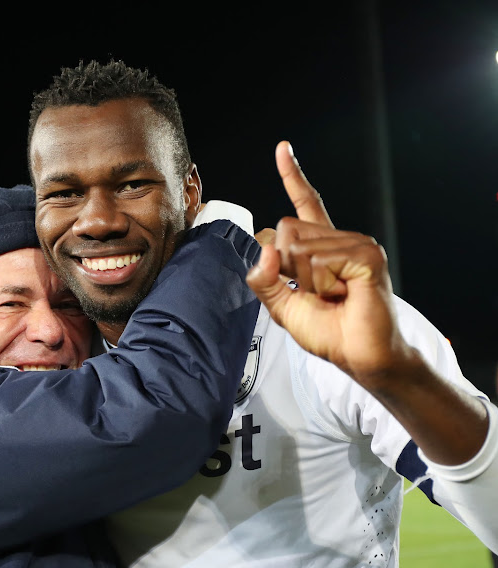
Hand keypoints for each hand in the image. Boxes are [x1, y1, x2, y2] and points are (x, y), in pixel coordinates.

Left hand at [247, 141, 408, 383]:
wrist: (358, 356)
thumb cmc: (328, 331)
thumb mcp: (282, 307)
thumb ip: (264, 280)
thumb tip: (263, 250)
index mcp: (322, 246)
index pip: (305, 204)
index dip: (293, 176)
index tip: (282, 148)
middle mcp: (340, 238)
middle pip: (284, 230)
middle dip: (286, 268)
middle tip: (314, 292)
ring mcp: (356, 243)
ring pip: (298, 248)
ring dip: (305, 282)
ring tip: (333, 296)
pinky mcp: (366, 256)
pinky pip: (319, 260)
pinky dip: (322, 284)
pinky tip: (343, 294)